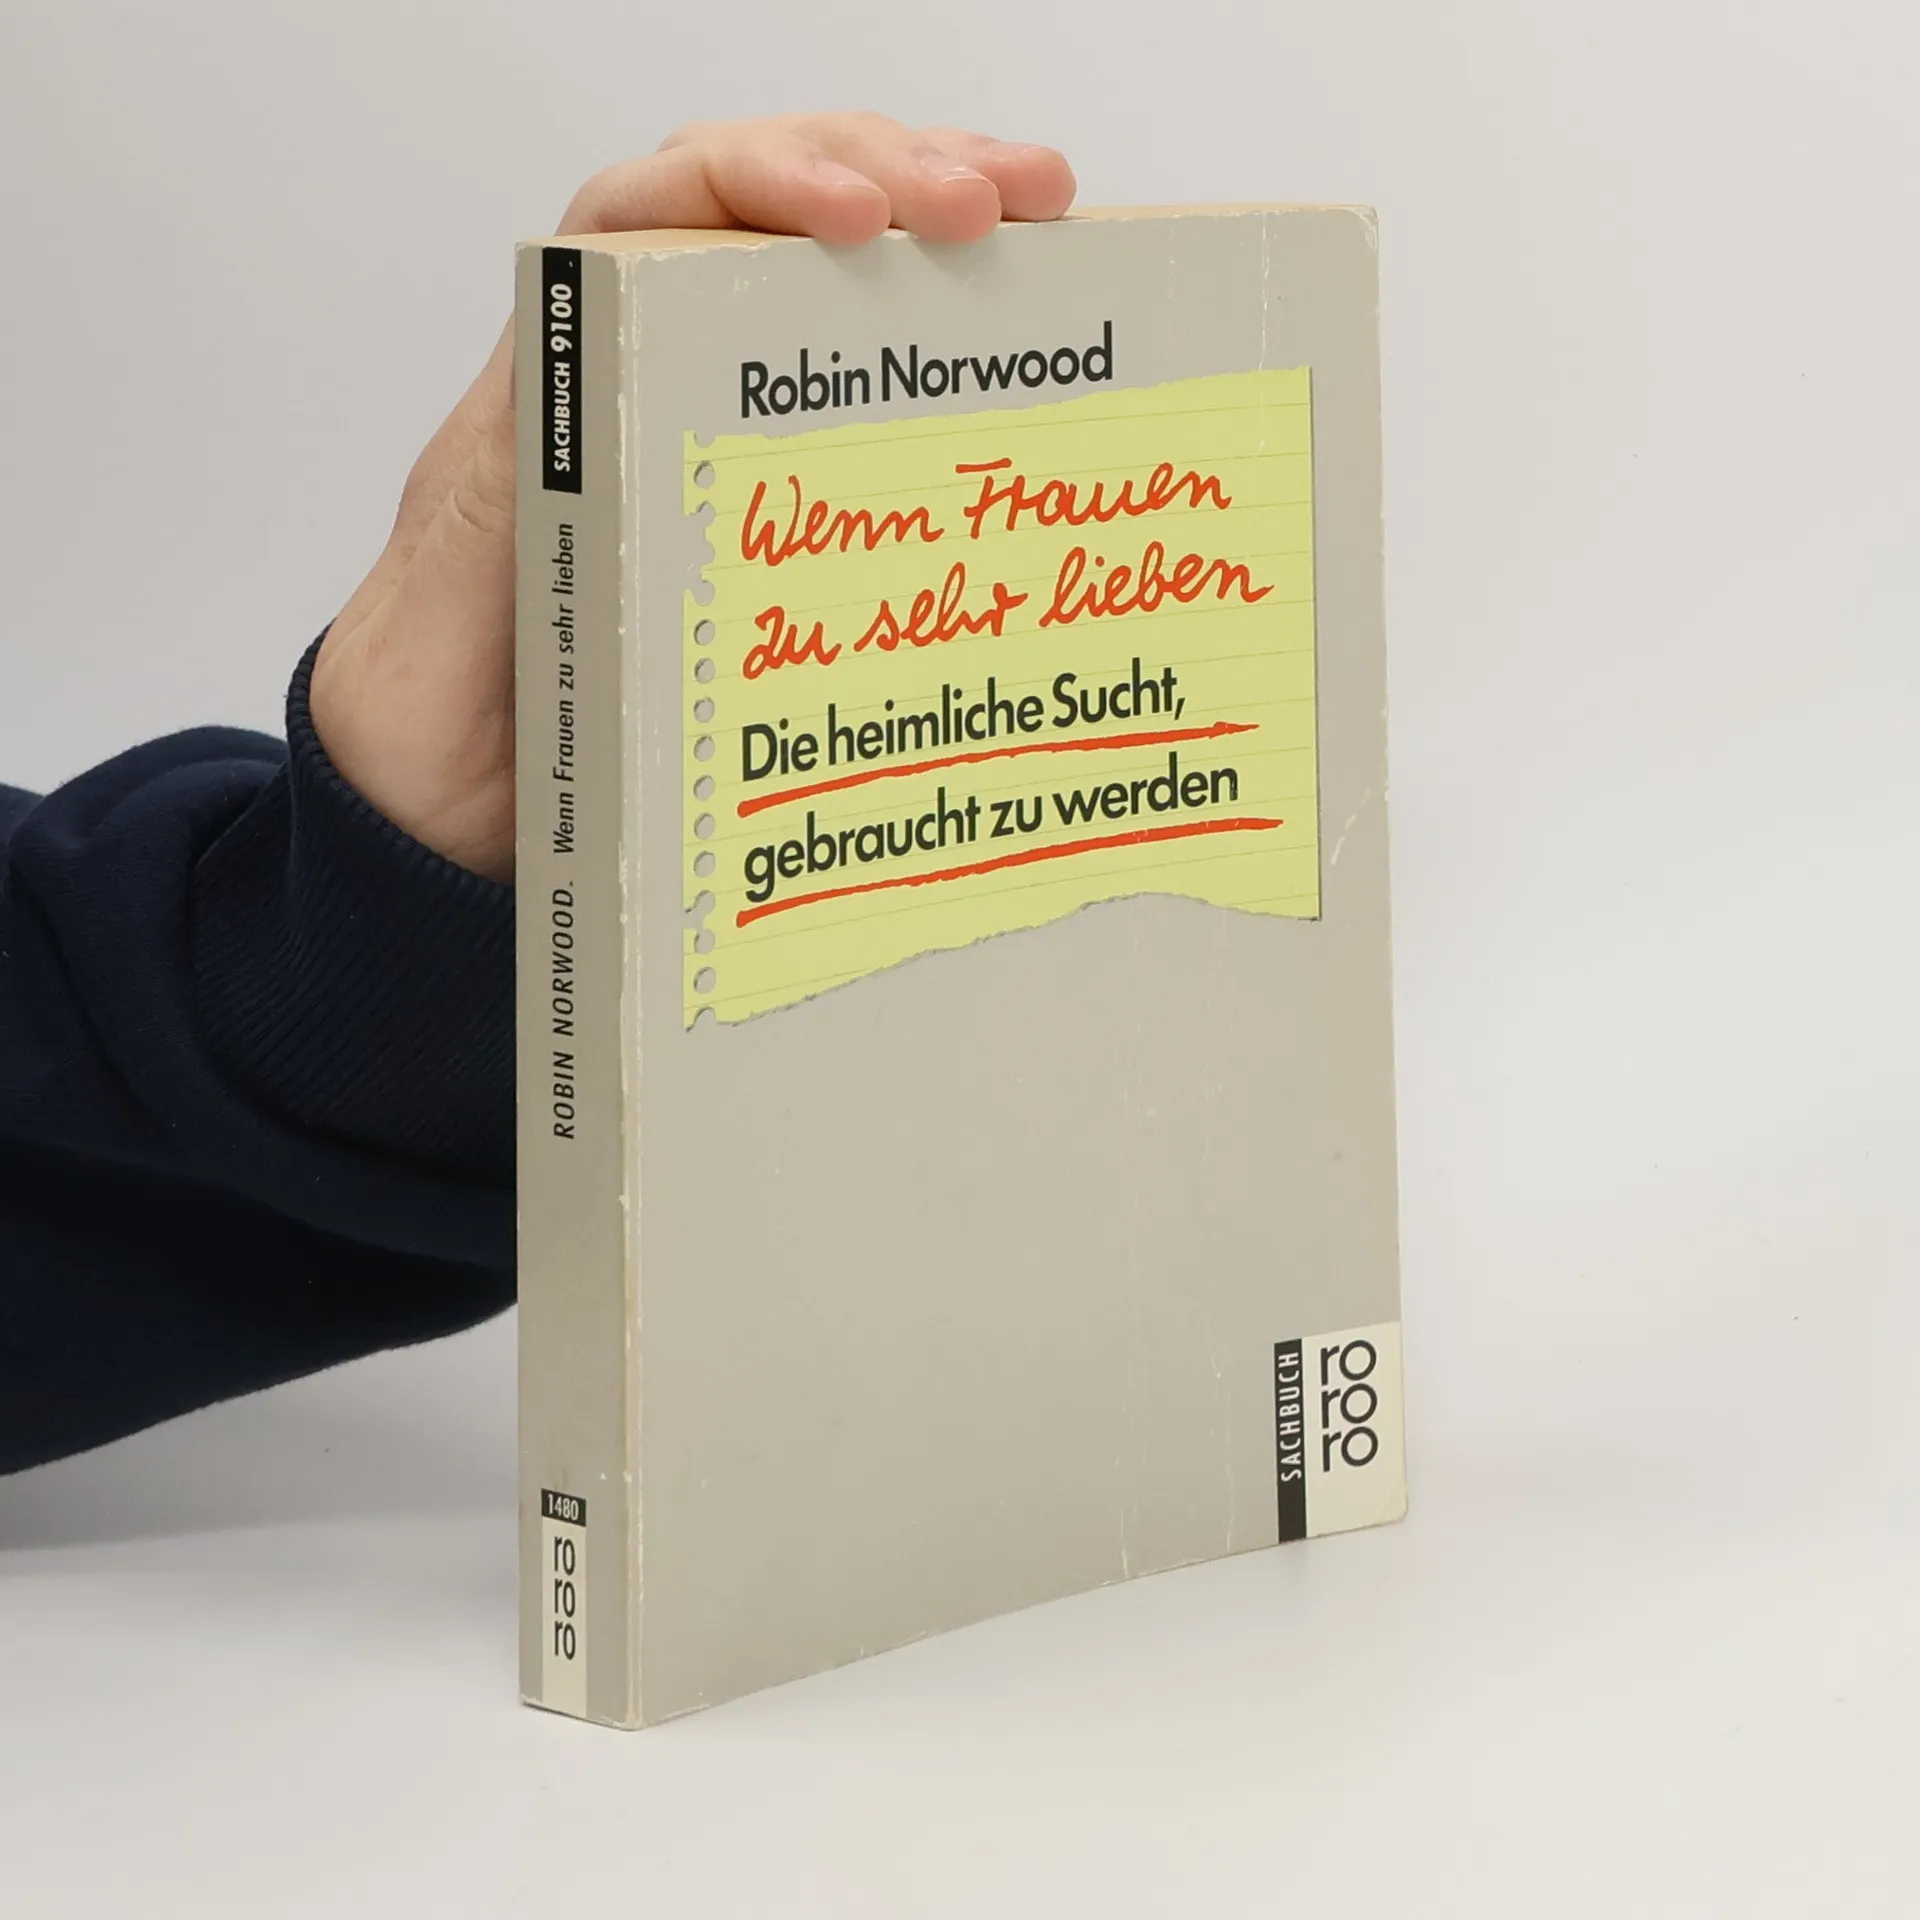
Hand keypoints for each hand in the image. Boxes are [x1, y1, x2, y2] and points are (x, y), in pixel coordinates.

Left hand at [309, 114, 1077, 881]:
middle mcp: (631, 384)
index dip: (762, 186)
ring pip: (813, 285)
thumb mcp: (456, 600)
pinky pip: (847, 401)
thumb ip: (502, 503)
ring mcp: (701, 433)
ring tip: (1042, 222)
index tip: (867, 220)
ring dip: (928, 236)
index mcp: (557, 388)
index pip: (653, 218)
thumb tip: (560, 421)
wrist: (431, 799)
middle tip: (1004, 200)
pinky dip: (930, 355)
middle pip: (758, 218)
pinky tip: (1005, 347)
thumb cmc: (431, 705)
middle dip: (888, 174)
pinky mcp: (755, 501)